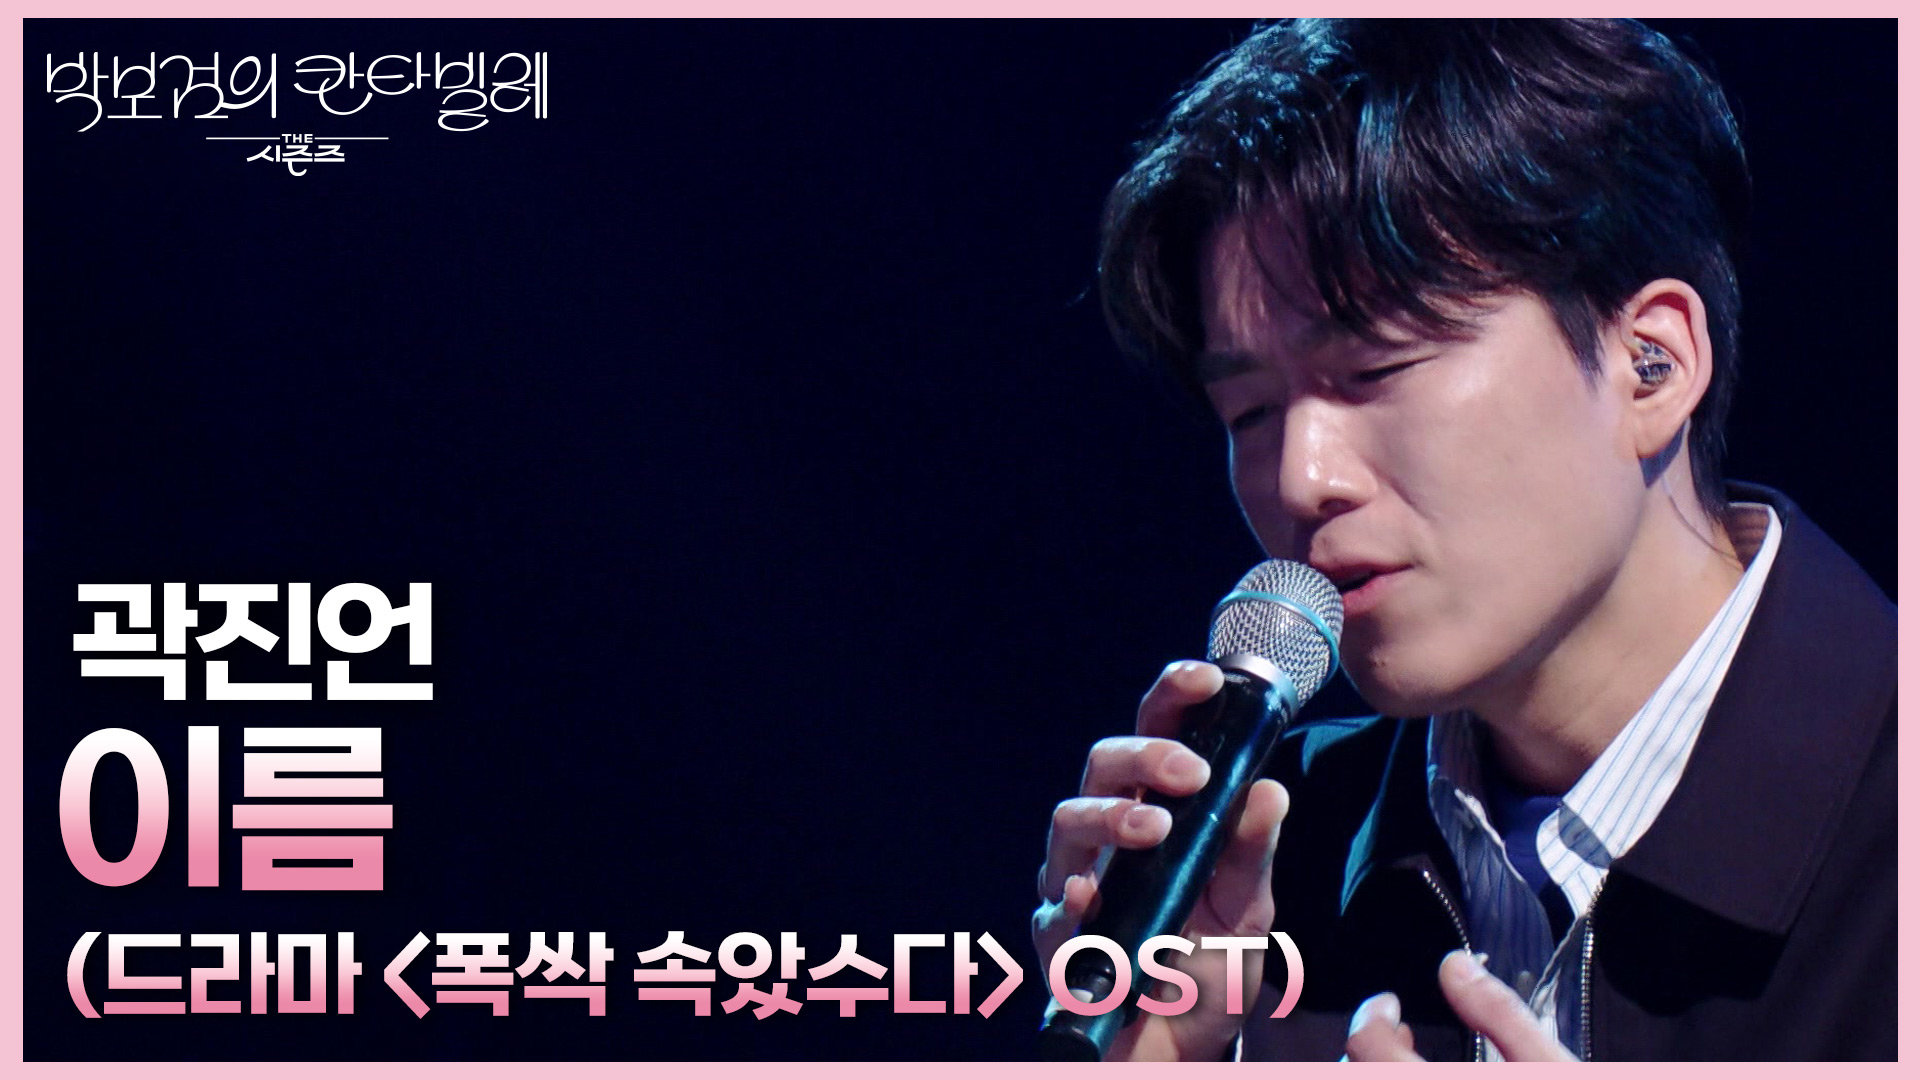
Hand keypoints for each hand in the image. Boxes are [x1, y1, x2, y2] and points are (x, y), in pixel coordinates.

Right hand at [1031, 659, 1290, 1060]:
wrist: (1182, 1051)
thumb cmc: (1208, 972)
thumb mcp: (1248, 913)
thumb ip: (1251, 854)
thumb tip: (1270, 789)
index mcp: (1160, 811)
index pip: (1157, 733)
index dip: (1174, 697)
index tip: (1207, 678)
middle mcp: (1109, 837)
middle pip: (1102, 765)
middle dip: (1144, 756)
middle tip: (1192, 772)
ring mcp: (1076, 884)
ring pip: (1068, 822)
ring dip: (1110, 815)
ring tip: (1153, 828)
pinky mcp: (1058, 941)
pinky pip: (1052, 908)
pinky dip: (1072, 898)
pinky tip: (1093, 896)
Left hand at [1343, 951, 1577, 1060]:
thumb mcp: (1549, 1064)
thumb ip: (1500, 1013)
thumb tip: (1453, 964)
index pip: (1367, 1048)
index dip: (1370, 1018)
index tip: (1389, 1003)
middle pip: (1356, 1073)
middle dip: (1366, 1048)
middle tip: (1398, 1030)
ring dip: (1373, 1067)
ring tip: (1407, 1055)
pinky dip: (1386, 1077)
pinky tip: (1418, 1072)